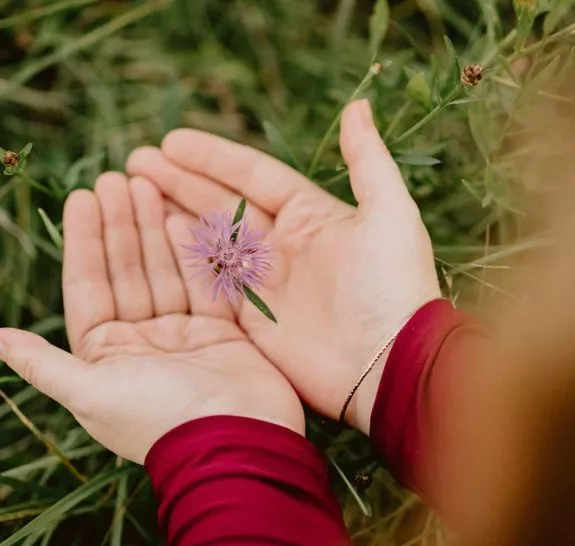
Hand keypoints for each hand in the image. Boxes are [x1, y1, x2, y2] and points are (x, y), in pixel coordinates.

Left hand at [0, 174, 303, 463]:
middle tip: (117, 177)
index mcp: (108, 354)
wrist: (238, 444)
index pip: (90, 286)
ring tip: (146, 184)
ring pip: (166, 271)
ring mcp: (185, 334)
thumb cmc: (160, 421)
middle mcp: (144, 341)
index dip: (85, 241)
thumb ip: (46, 365)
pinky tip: (182, 219)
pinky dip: (195, 254)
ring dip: (154, 230)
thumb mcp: (93, 395)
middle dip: (120, 226)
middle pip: (128, 271)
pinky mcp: (223, 331)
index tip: (84, 197)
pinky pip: (205, 284)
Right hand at [127, 99, 439, 432]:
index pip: (254, 177)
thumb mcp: (390, 213)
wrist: (388, 365)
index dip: (214, 158)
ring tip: (134, 191)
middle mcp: (284, 245)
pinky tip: (156, 234)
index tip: (172, 141)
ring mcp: (266, 283)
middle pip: (223, 204)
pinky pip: (211, 282)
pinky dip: (184, 259)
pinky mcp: (253, 318)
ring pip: (211, 240)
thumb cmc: (393, 286)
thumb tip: (357, 106)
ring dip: (174, 214)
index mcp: (312, 216)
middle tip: (138, 161)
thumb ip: (367, 160)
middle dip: (181, 181)